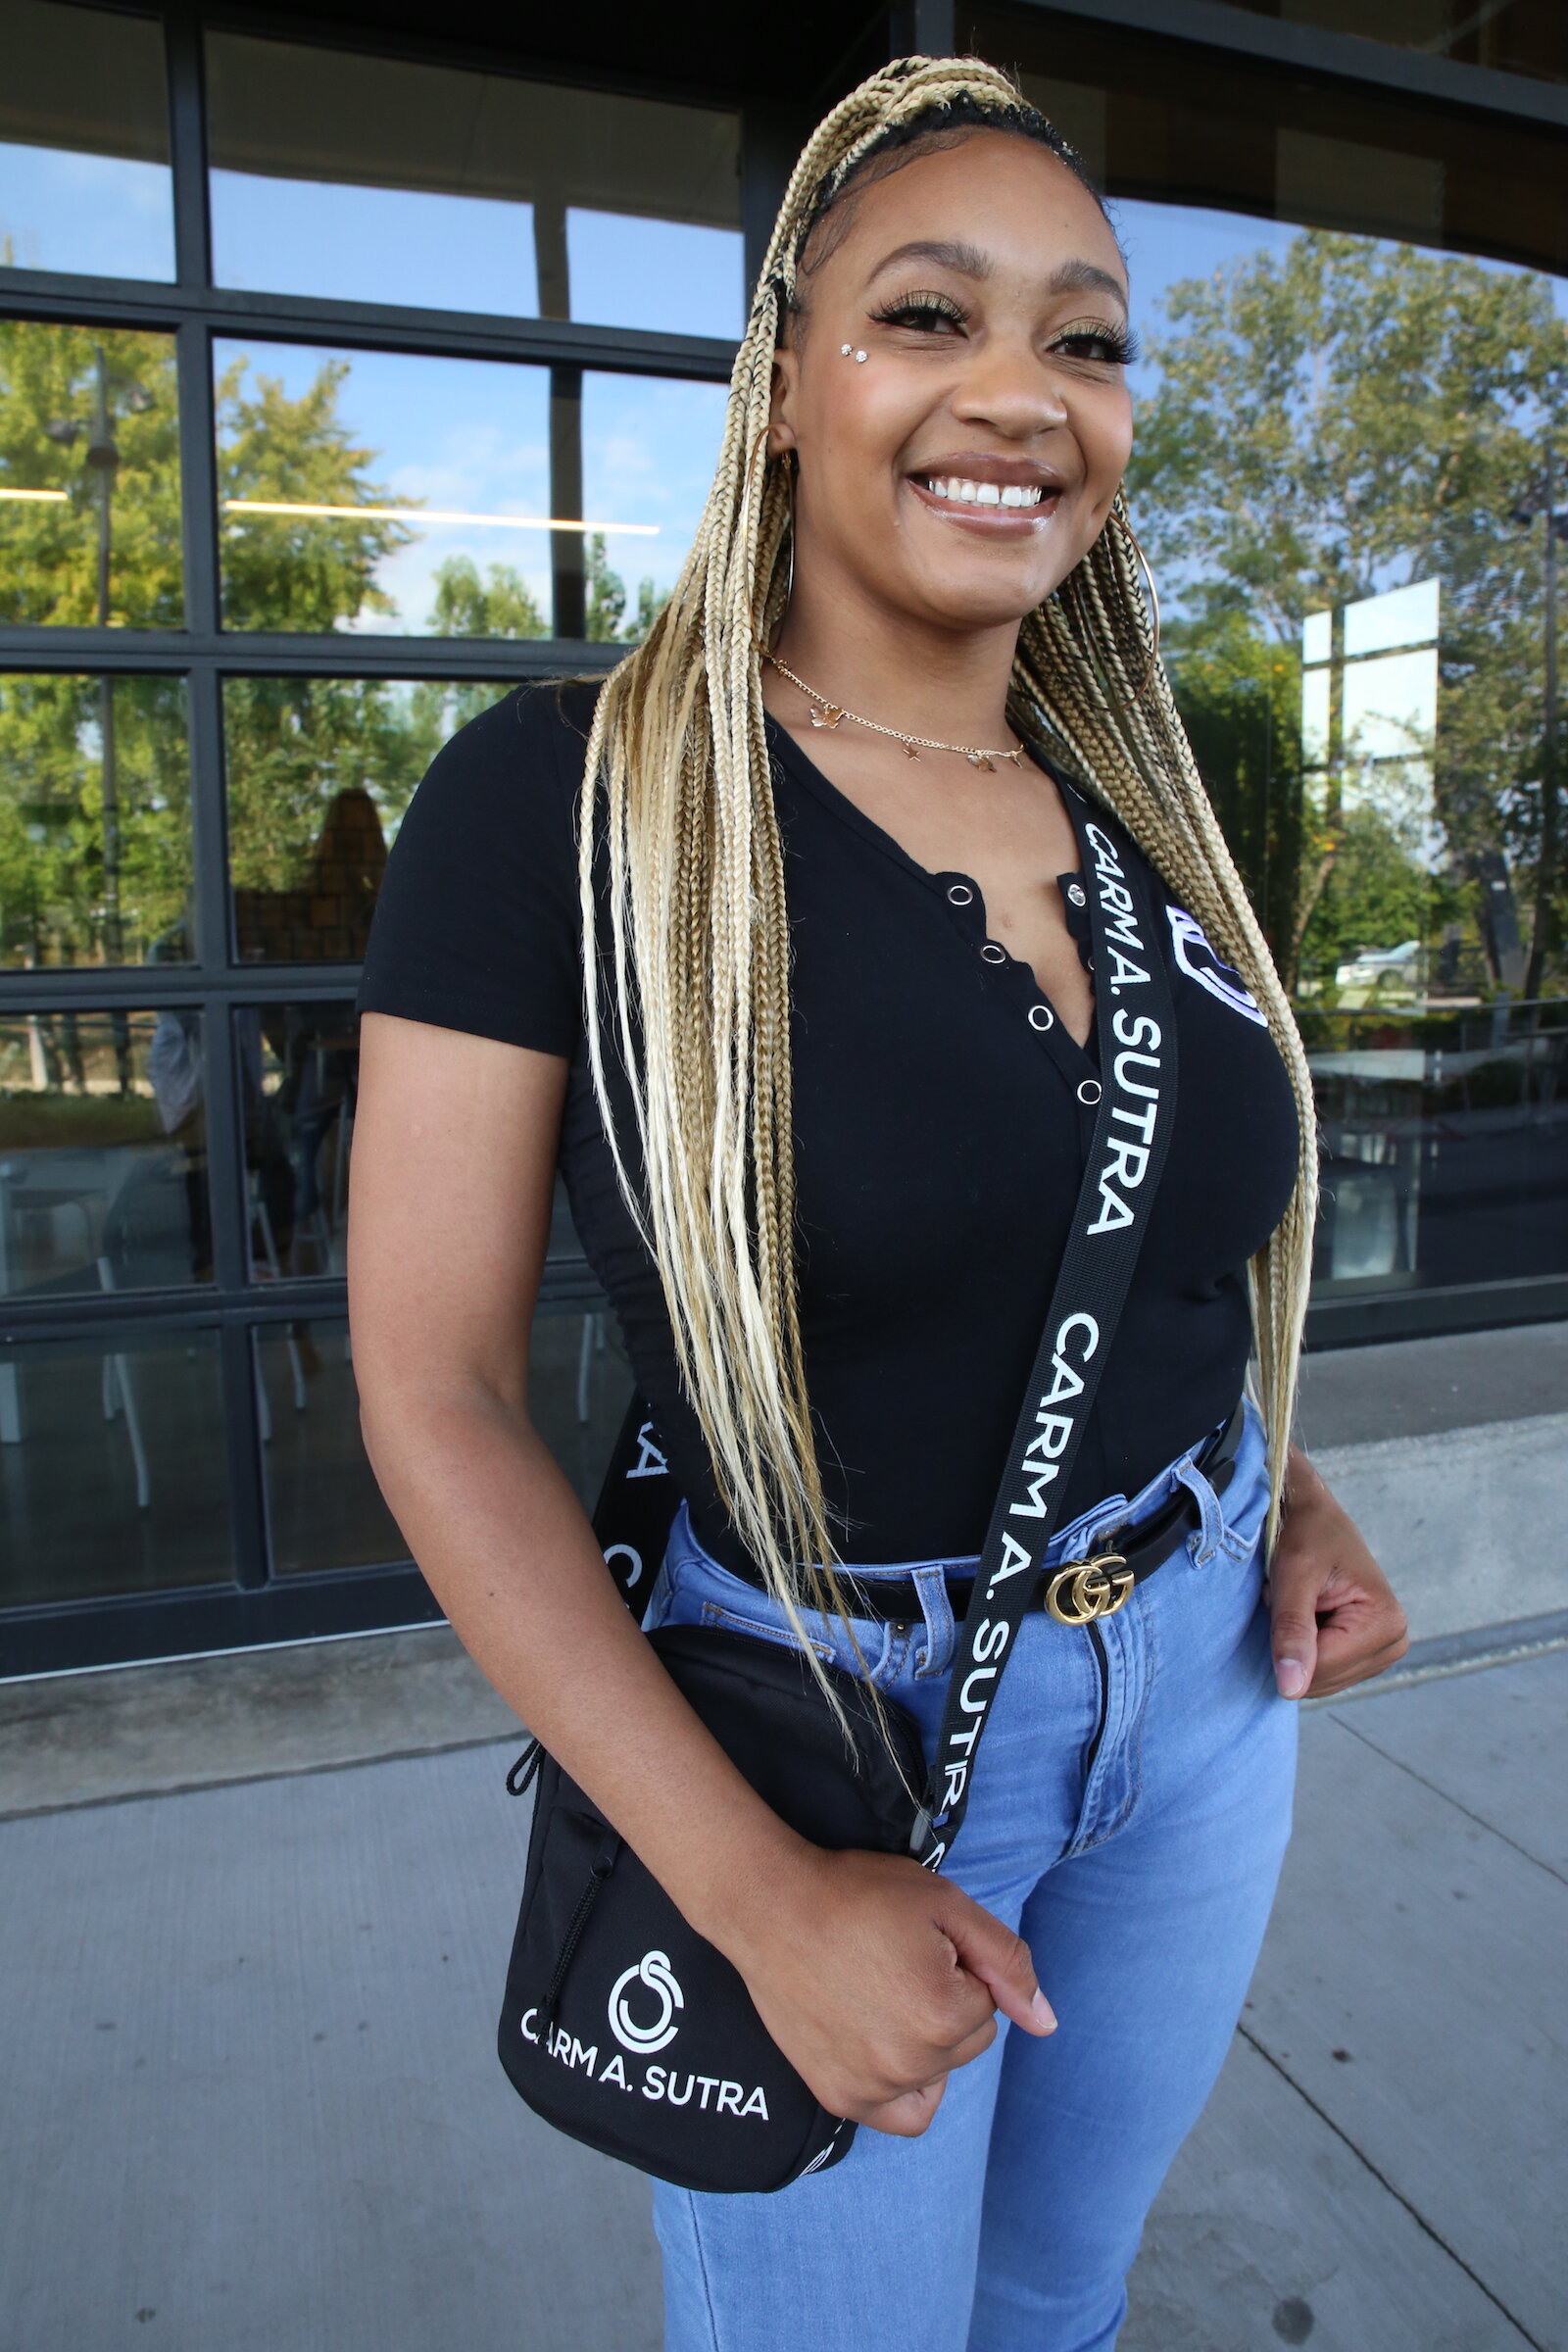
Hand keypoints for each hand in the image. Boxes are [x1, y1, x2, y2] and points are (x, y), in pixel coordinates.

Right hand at [729, 1845, 1054, 2137]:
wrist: (773, 1907)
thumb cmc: (858, 1896)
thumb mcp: (946, 1904)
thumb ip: (1007, 1962)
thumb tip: (1046, 2023)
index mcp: (945, 2015)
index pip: (989, 2000)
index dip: (959, 1963)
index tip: (917, 1940)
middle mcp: (912, 2064)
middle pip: (968, 2041)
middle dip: (948, 2002)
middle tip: (896, 1961)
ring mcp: (872, 2088)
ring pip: (939, 2070)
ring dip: (925, 2038)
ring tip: (879, 1992)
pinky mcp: (841, 2098)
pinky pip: (905, 2113)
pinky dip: (907, 2086)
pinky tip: (886, 2045)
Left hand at [1266, 1445, 1408, 1700]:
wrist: (1311, 1512)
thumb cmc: (1304, 1534)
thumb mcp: (1293, 1576)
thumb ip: (1292, 1631)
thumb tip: (1290, 1691)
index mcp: (1386, 1623)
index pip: (1321, 1669)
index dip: (1286, 1645)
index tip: (1282, 1599)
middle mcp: (1393, 1642)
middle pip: (1320, 1680)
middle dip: (1292, 1645)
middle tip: (1292, 1599)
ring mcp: (1380, 1652)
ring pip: (1317, 1681)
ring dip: (1294, 1646)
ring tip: (1300, 1604)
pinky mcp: (1364, 1654)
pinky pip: (1319, 1673)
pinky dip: (1301, 1648)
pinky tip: (1306, 1616)